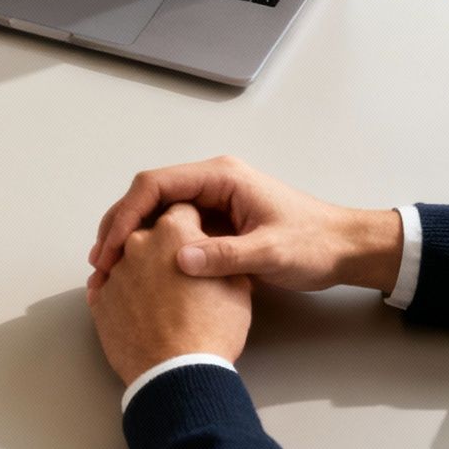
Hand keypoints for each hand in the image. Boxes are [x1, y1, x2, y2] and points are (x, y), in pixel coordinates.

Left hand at [87, 203, 252, 385]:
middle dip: (165, 248)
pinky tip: (140, 310)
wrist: (177, 371)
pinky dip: (124, 293)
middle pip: (151, 233)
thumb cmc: (212, 329)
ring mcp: (115, 271)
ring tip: (161, 298)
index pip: (183, 210)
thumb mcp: (238, 286)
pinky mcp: (100, 298)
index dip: (194, 225)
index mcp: (174, 232)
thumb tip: (215, 253)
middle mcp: (138, 243)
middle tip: (180, 273)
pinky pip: (111, 287)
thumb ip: (221, 257)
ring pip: (129, 260)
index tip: (197, 239)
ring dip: (143, 271)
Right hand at [89, 156, 403, 294]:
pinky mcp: (215, 221)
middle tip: (100, 262)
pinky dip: (149, 247)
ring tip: (110, 270)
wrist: (347, 249)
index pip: (155, 185)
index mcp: (221, 177)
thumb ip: (224, 255)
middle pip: (147, 196)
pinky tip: (137, 271)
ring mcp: (212, 201)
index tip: (112, 247)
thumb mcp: (271, 252)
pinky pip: (170, 228)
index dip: (126, 214)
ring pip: (155, 213)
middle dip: (119, 227)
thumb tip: (176, 258)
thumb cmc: (316, 244)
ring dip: (130, 238)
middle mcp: (211, 182)